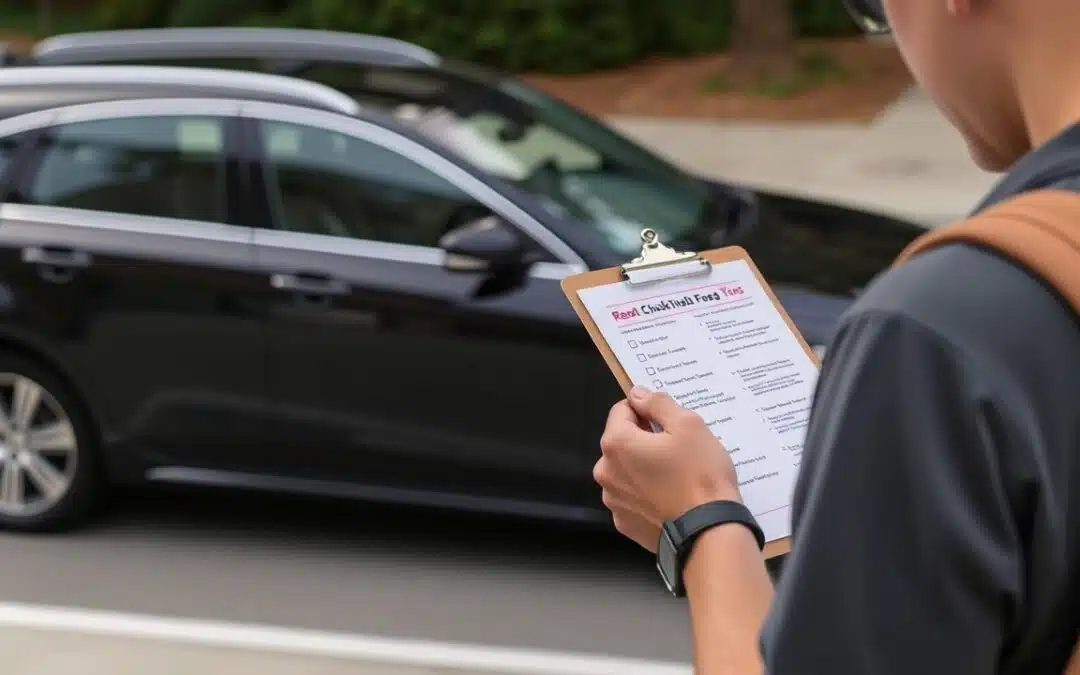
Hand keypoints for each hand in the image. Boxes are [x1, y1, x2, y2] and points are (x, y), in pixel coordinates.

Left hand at [593, 386, 740, 551]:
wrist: (709, 532)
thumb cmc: (700, 476)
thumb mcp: (688, 425)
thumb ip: (658, 404)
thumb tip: (639, 394)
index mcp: (616, 444)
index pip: (622, 410)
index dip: (646, 410)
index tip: (667, 420)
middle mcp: (606, 472)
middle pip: (622, 441)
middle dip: (645, 439)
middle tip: (677, 449)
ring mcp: (613, 500)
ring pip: (626, 470)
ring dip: (644, 466)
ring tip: (676, 475)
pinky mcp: (625, 523)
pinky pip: (633, 497)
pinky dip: (647, 492)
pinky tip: (670, 496)